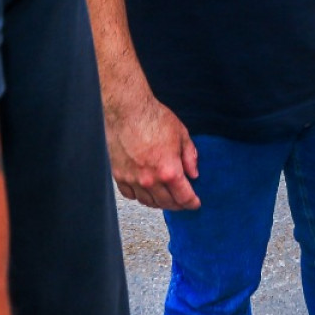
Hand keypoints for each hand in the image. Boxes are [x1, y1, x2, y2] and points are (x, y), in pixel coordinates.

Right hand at [106, 95, 199, 209]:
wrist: (127, 110)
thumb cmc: (153, 118)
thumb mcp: (182, 134)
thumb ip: (190, 157)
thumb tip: (194, 173)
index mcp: (168, 171)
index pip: (184, 197)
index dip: (192, 202)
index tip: (195, 203)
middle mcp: (150, 180)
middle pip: (167, 203)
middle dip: (178, 204)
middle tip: (182, 201)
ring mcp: (132, 179)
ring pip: (148, 202)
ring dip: (159, 203)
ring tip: (166, 197)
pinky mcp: (119, 175)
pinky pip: (130, 195)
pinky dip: (140, 196)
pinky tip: (146, 191)